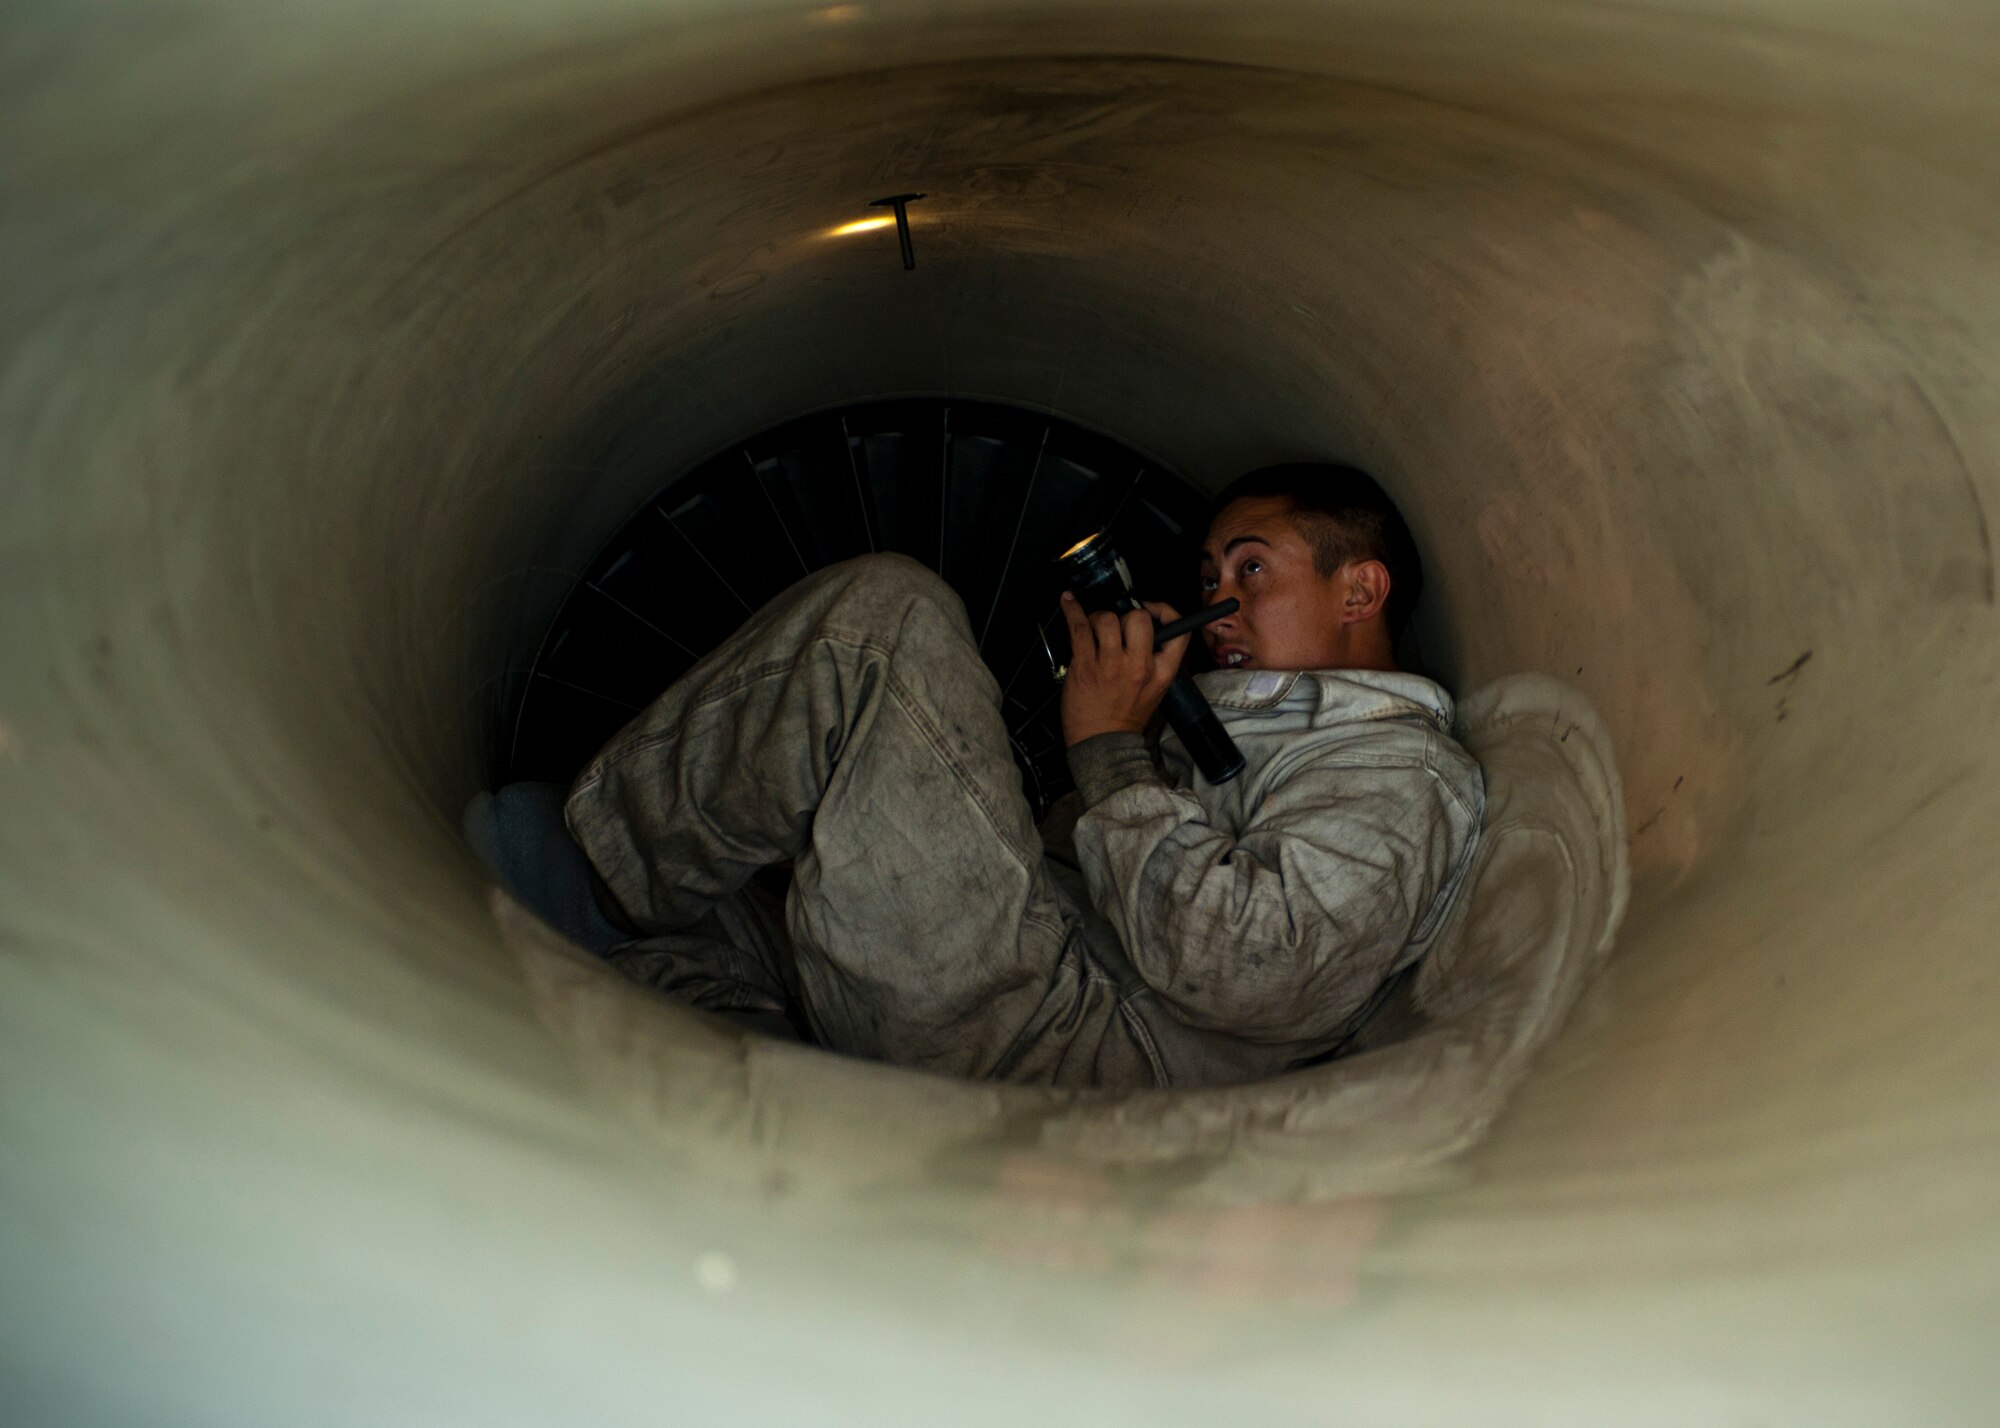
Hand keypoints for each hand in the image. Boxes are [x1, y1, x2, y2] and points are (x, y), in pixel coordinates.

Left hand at [1058, 591, 1191, 746]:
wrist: (1102, 744)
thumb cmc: (1125, 718)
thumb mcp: (1154, 690)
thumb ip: (1153, 661)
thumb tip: (1141, 630)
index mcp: (1162, 672)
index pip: (1178, 631)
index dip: (1165, 612)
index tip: (1151, 610)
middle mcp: (1139, 665)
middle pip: (1138, 618)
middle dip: (1126, 615)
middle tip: (1117, 626)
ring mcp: (1111, 664)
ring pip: (1107, 618)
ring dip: (1099, 618)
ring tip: (1094, 629)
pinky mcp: (1085, 665)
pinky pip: (1078, 627)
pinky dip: (1071, 610)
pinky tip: (1068, 600)